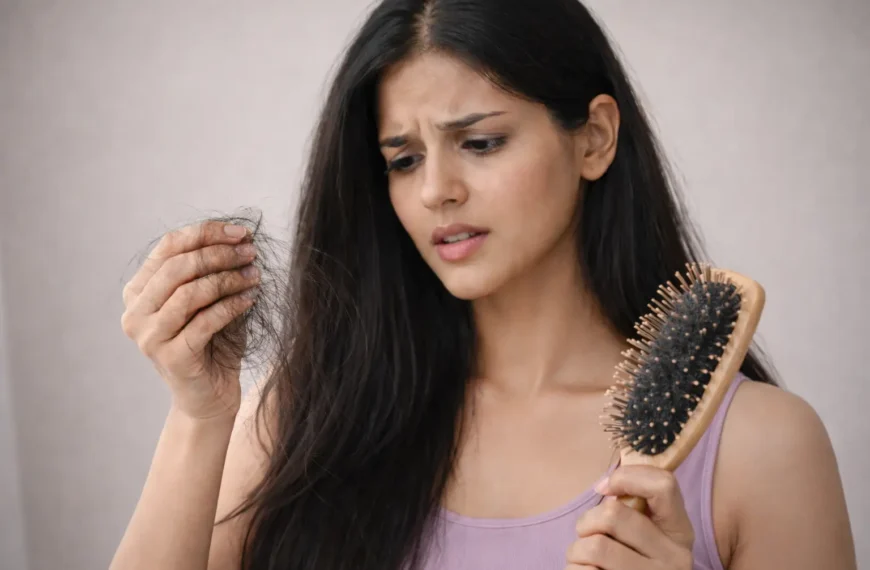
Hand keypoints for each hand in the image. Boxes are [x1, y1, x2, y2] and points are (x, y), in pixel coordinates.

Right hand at [120, 221, 261, 420]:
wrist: (210, 395)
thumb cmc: (212, 341)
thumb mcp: (210, 298)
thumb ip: (215, 268)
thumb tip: (242, 235)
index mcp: (139, 290)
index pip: (169, 246)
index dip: (206, 233)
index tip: (242, 232)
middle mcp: (136, 312)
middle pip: (178, 266)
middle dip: (219, 254)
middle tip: (251, 253)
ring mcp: (148, 337)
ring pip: (190, 293)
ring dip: (228, 279)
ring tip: (255, 275)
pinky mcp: (170, 357)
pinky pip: (204, 322)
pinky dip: (231, 306)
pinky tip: (250, 298)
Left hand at [566, 465, 694, 568]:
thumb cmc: (635, 563)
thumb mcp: (649, 537)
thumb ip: (634, 511)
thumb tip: (606, 489)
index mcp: (680, 532)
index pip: (664, 485)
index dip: (626, 477)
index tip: (603, 488)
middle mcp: (674, 558)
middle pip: (612, 515)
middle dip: (586, 522)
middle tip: (587, 535)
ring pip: (593, 547)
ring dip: (576, 551)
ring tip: (584, 560)